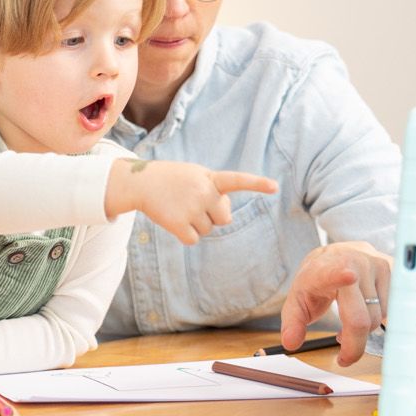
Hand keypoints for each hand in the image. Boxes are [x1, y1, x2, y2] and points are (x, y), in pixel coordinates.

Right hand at [108, 159, 277, 243]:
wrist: (141, 182)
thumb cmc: (173, 178)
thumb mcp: (197, 176)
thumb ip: (215, 191)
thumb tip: (224, 218)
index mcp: (211, 179)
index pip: (238, 180)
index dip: (257, 184)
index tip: (275, 187)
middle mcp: (204, 193)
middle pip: (224, 218)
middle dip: (213, 215)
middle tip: (193, 203)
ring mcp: (191, 209)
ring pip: (207, 230)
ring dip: (195, 223)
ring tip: (179, 207)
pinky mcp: (178, 224)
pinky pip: (193, 239)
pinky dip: (185, 234)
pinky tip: (174, 220)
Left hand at [280, 240, 392, 364]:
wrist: (336, 255)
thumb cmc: (317, 281)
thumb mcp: (298, 300)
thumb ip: (292, 323)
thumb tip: (291, 343)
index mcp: (325, 270)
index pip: (334, 273)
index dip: (341, 276)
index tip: (348, 276)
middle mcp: (354, 263)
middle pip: (361, 319)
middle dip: (353, 345)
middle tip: (344, 356)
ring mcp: (376, 265)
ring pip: (377, 318)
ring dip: (364, 330)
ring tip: (349, 321)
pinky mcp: (393, 271)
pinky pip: (390, 309)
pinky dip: (376, 318)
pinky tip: (364, 310)